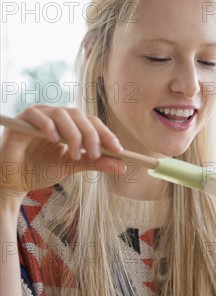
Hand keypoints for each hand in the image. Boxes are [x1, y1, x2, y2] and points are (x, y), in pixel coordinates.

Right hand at [0, 105, 124, 201]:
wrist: (12, 180)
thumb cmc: (40, 170)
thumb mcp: (72, 167)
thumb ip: (95, 163)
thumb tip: (122, 166)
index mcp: (69, 125)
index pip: (92, 123)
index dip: (106, 134)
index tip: (119, 150)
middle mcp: (56, 117)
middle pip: (80, 116)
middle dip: (92, 135)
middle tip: (97, 154)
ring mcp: (39, 116)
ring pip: (62, 114)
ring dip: (73, 134)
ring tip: (76, 155)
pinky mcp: (22, 120)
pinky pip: (37, 115)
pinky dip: (49, 126)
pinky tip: (55, 141)